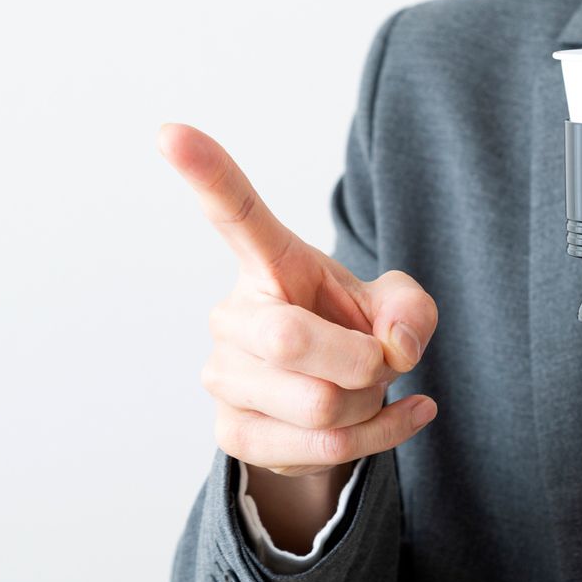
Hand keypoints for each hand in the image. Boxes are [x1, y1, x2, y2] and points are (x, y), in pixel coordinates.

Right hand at [158, 123, 439, 478]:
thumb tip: (395, 345)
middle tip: (383, 358)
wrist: (338, 402)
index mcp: (268, 263)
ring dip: (371, 402)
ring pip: (317, 405)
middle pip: (290, 341)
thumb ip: (412, 309)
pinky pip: (323, 449)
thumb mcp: (399, 307)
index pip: (234, 213)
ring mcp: (223, 378)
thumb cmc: (356, 333)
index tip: (169, 132)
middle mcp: (232, 316)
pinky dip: (382, 435)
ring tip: (370, 387)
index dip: (206, 173)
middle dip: (363, 360)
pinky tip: (400, 416)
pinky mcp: (233, 434)